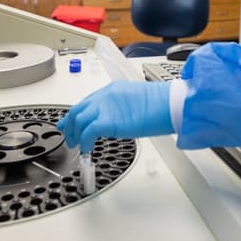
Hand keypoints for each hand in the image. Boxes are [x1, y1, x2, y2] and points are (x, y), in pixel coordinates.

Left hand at [57, 81, 172, 152]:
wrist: (170, 104)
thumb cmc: (160, 104)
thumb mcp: (135, 101)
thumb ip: (120, 108)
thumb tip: (115, 121)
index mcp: (112, 90)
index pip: (86, 102)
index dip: (76, 115)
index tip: (71, 123)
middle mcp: (105, 96)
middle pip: (78, 110)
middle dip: (71, 126)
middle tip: (70, 138)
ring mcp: (105, 107)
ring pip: (78, 120)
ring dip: (75, 135)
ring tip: (78, 146)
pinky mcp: (108, 121)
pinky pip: (88, 132)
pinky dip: (85, 143)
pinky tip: (87, 150)